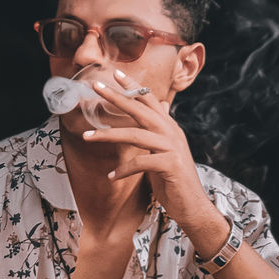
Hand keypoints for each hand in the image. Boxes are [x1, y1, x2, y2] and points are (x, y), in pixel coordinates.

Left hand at [83, 70, 226, 251]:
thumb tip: (160, 105)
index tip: (115, 73)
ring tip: (86, 136)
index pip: (150, 99)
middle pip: (140, 109)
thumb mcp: (166, 150)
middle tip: (95, 86)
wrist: (192, 205)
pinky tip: (111, 176)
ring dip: (107, 135)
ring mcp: (172, 147)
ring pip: (134, 134)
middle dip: (116, 97)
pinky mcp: (170, 164)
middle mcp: (171, 132)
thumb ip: (160, 129)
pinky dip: (123, 170)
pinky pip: (140, 163)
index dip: (133, 86)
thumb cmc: (174, 179)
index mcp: (169, 127)